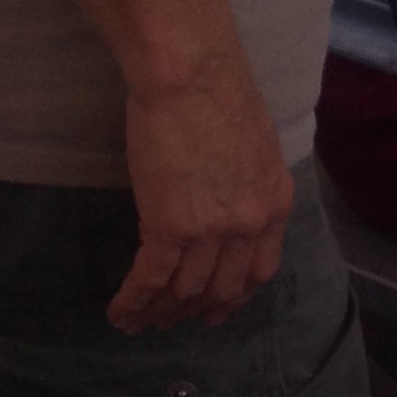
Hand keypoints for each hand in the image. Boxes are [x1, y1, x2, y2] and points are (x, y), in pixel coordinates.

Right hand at [112, 52, 294, 332]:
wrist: (191, 75)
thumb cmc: (217, 94)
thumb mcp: (254, 146)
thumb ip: (247, 183)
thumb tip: (227, 200)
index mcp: (275, 202)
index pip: (261, 269)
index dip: (236, 295)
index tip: (218, 309)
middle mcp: (249, 224)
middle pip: (223, 287)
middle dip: (196, 310)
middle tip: (173, 321)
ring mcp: (212, 230)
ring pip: (185, 290)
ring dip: (160, 312)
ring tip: (140, 321)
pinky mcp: (169, 227)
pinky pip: (150, 280)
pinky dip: (134, 302)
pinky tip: (121, 313)